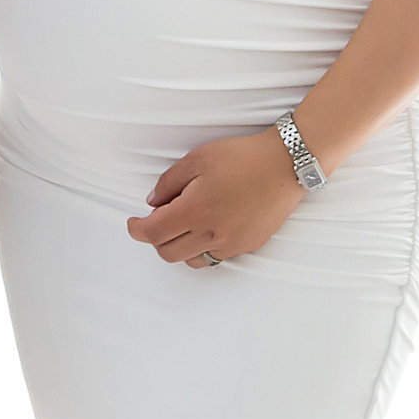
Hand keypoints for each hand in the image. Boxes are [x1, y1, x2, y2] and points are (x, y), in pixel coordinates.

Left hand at [125, 129, 305, 268]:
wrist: (285, 166)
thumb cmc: (241, 157)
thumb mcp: (196, 159)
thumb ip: (168, 183)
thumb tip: (153, 203)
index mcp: (195, 211)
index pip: (154, 233)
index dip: (137, 230)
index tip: (132, 223)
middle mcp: (212, 234)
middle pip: (168, 252)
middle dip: (155, 239)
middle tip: (155, 220)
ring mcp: (231, 244)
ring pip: (191, 260)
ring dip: (178, 247)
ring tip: (181, 225)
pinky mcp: (247, 246)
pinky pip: (215, 257)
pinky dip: (201, 249)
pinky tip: (203, 230)